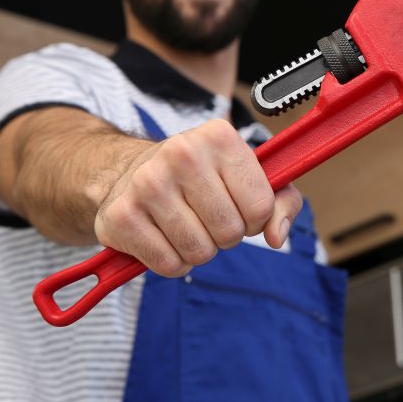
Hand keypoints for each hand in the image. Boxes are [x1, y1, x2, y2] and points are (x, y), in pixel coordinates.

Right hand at [93, 118, 302, 276]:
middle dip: (226, 236)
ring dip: (199, 250)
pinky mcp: (121, 216)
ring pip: (200, 252)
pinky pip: (168, 264)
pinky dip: (172, 262)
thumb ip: (280, 202)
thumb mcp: (248, 175)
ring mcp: (147, 184)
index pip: (261, 206)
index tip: (239, 207)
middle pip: (230, 232)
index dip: (255, 219)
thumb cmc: (201, 178)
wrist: (129, 172)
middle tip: (208, 218)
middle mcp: (181, 153)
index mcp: (219, 136)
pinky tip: (164, 237)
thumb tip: (276, 236)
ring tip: (186, 226)